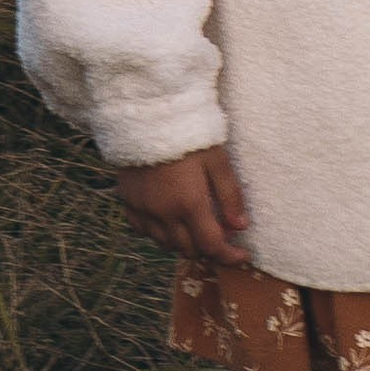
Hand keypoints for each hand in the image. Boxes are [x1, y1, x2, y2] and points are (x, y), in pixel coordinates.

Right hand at [114, 144, 251, 262]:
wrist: (146, 115)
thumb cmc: (188, 133)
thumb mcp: (217, 160)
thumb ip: (230, 196)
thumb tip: (240, 226)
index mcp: (189, 203)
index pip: (211, 245)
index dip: (229, 256)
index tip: (242, 255)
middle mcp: (163, 213)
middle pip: (188, 249)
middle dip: (207, 248)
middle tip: (219, 236)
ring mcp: (142, 209)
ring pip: (165, 244)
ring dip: (183, 242)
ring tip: (195, 228)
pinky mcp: (127, 201)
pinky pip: (142, 230)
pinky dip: (158, 232)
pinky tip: (168, 219)